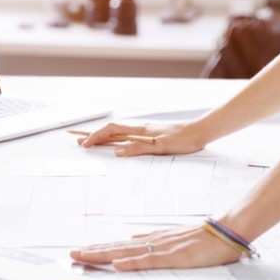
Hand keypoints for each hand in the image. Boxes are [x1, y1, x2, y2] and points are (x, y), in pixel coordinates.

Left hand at [70, 224, 240, 270]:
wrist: (228, 230)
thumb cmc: (205, 236)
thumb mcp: (175, 237)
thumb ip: (154, 240)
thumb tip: (133, 240)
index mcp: (154, 239)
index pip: (121, 244)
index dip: (100, 248)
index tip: (82, 250)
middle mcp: (155, 241)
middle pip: (118, 247)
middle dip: (93, 251)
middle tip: (71, 253)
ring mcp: (164, 248)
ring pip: (127, 252)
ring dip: (104, 254)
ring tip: (84, 256)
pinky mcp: (175, 256)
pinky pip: (150, 260)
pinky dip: (133, 262)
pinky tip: (118, 264)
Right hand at [76, 120, 204, 156]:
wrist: (199, 132)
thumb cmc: (182, 139)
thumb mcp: (159, 147)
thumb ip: (138, 148)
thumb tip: (116, 152)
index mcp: (140, 129)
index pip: (112, 129)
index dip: (96, 136)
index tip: (85, 144)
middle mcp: (141, 128)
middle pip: (113, 130)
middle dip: (96, 136)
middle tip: (80, 142)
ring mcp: (146, 130)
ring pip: (120, 133)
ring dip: (105, 138)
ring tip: (93, 143)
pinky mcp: (152, 135)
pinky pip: (129, 136)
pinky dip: (117, 139)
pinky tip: (117, 143)